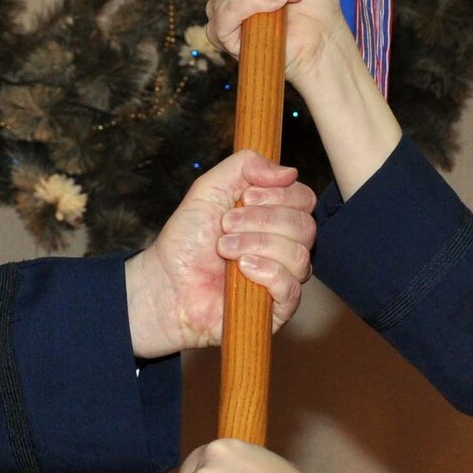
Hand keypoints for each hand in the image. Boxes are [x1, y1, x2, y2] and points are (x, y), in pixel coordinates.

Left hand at [125, 150, 316, 358]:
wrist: (167, 282)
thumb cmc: (186, 240)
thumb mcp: (210, 188)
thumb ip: (246, 165)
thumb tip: (289, 172)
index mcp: (274, 217)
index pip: (304, 199)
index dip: (278, 195)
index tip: (246, 198)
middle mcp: (284, 246)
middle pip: (305, 226)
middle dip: (262, 220)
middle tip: (226, 225)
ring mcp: (283, 277)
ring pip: (300, 255)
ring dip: (257, 244)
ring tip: (225, 249)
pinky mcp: (277, 308)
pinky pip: (292, 287)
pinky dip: (267, 273)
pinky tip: (242, 269)